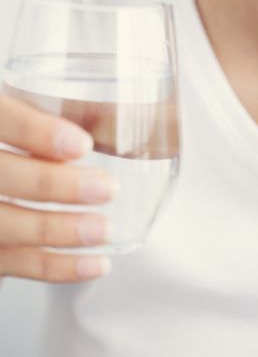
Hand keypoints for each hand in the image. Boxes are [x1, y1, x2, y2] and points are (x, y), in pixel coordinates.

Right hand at [0, 94, 116, 281]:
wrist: (4, 179)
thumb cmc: (21, 137)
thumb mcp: (31, 112)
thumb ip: (65, 111)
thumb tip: (124, 116)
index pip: (2, 118)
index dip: (35, 131)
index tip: (82, 145)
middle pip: (1, 176)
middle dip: (52, 185)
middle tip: (107, 189)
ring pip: (2, 225)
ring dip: (56, 231)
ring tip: (104, 229)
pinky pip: (9, 263)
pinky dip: (53, 268)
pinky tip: (95, 264)